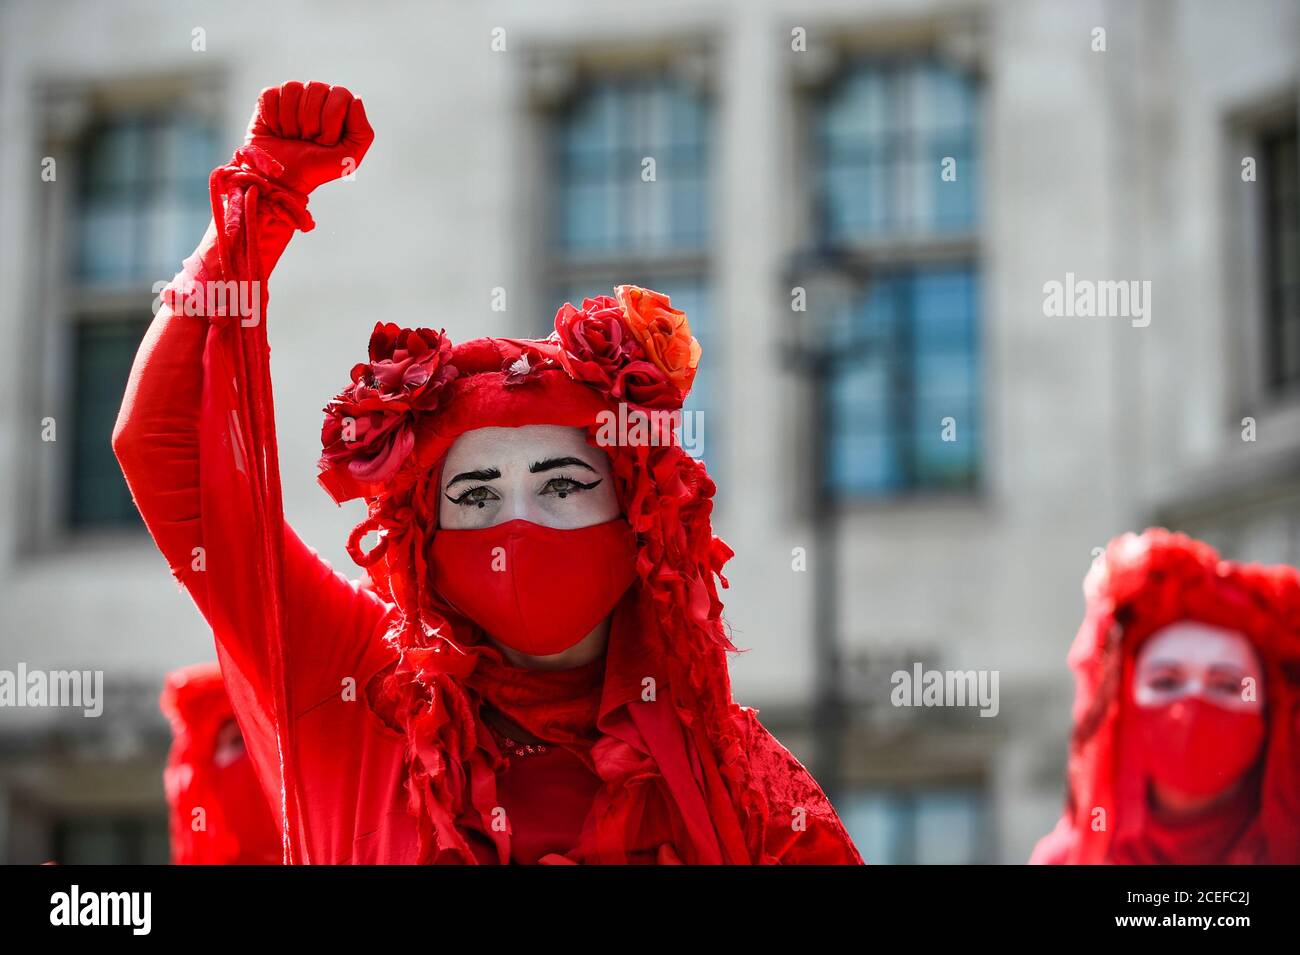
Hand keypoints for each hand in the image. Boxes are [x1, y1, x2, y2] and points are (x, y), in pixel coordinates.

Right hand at [242, 81, 373, 193]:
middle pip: (315, 88)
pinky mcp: (269, 99)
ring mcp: (293, 96)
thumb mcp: (349, 157)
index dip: (330, 119)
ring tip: (293, 136)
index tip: (325, 141)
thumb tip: (356, 99)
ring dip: (291, 121)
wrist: (284, 179)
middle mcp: (317, 96)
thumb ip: (362, 131)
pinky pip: (270, 95)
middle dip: (311, 122)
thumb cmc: (317, 168)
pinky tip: (277, 131)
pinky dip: (273, 118)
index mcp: (339, 106)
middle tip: (308, 140)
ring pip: (292, 88)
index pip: (339, 94)